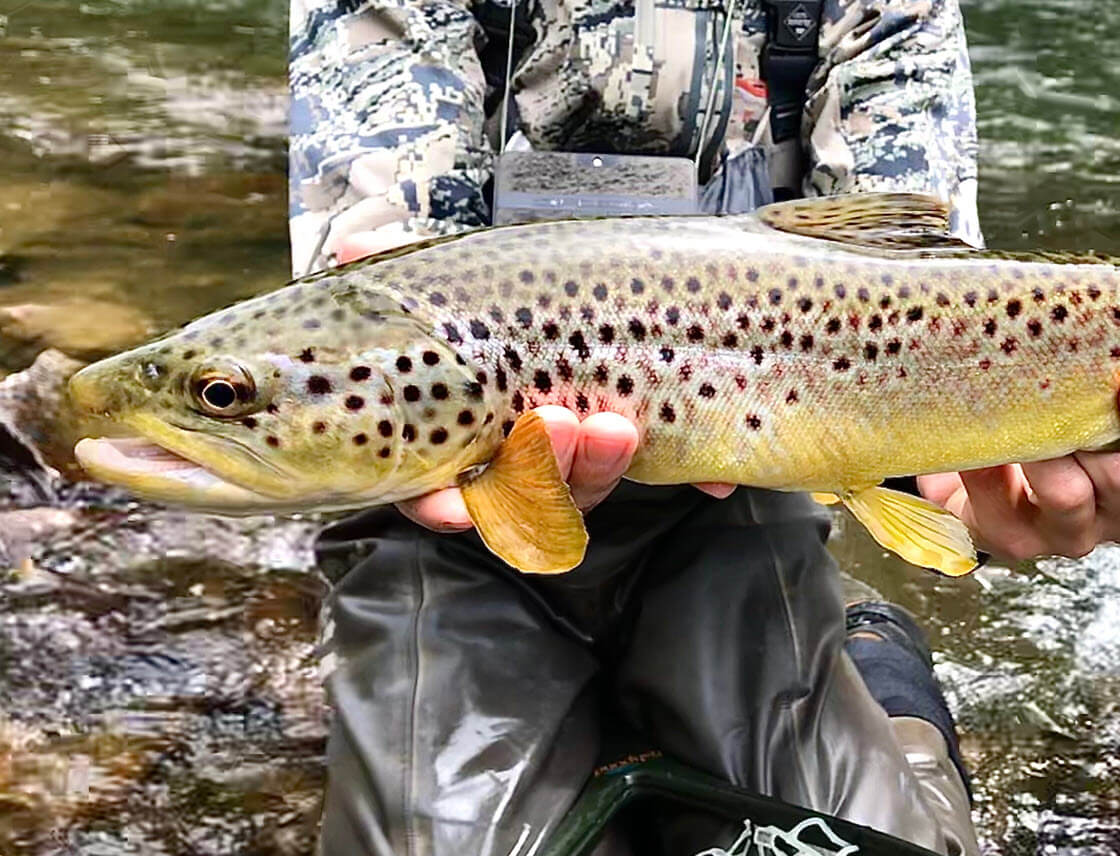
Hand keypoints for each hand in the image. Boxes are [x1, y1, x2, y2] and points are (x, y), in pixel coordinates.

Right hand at [333, 231, 736, 532]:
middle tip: (557, 423)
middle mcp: (520, 460)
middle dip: (538, 471)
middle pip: (521, 496)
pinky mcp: (655, 450)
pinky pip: (669, 478)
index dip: (444, 506)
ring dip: (599, 468)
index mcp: (460, 436)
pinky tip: (714, 484)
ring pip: (587, 488)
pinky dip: (693, 478)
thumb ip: (404, 279)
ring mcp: (586, 458)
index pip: (440, 490)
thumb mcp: (462, 279)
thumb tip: (346, 254)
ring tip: (616, 424)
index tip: (455, 508)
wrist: (648, 292)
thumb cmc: (521, 291)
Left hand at [918, 372, 1119, 559]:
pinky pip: (1000, 508)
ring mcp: (1070, 531)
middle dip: (1107, 440)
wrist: (983, 447)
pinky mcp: (1015, 540)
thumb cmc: (1053, 398)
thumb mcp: (1097, 361)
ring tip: (1026, 421)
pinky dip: (987, 473)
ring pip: (1070, 500)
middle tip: (1080, 398)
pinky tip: (978, 448)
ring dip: (1049, 458)